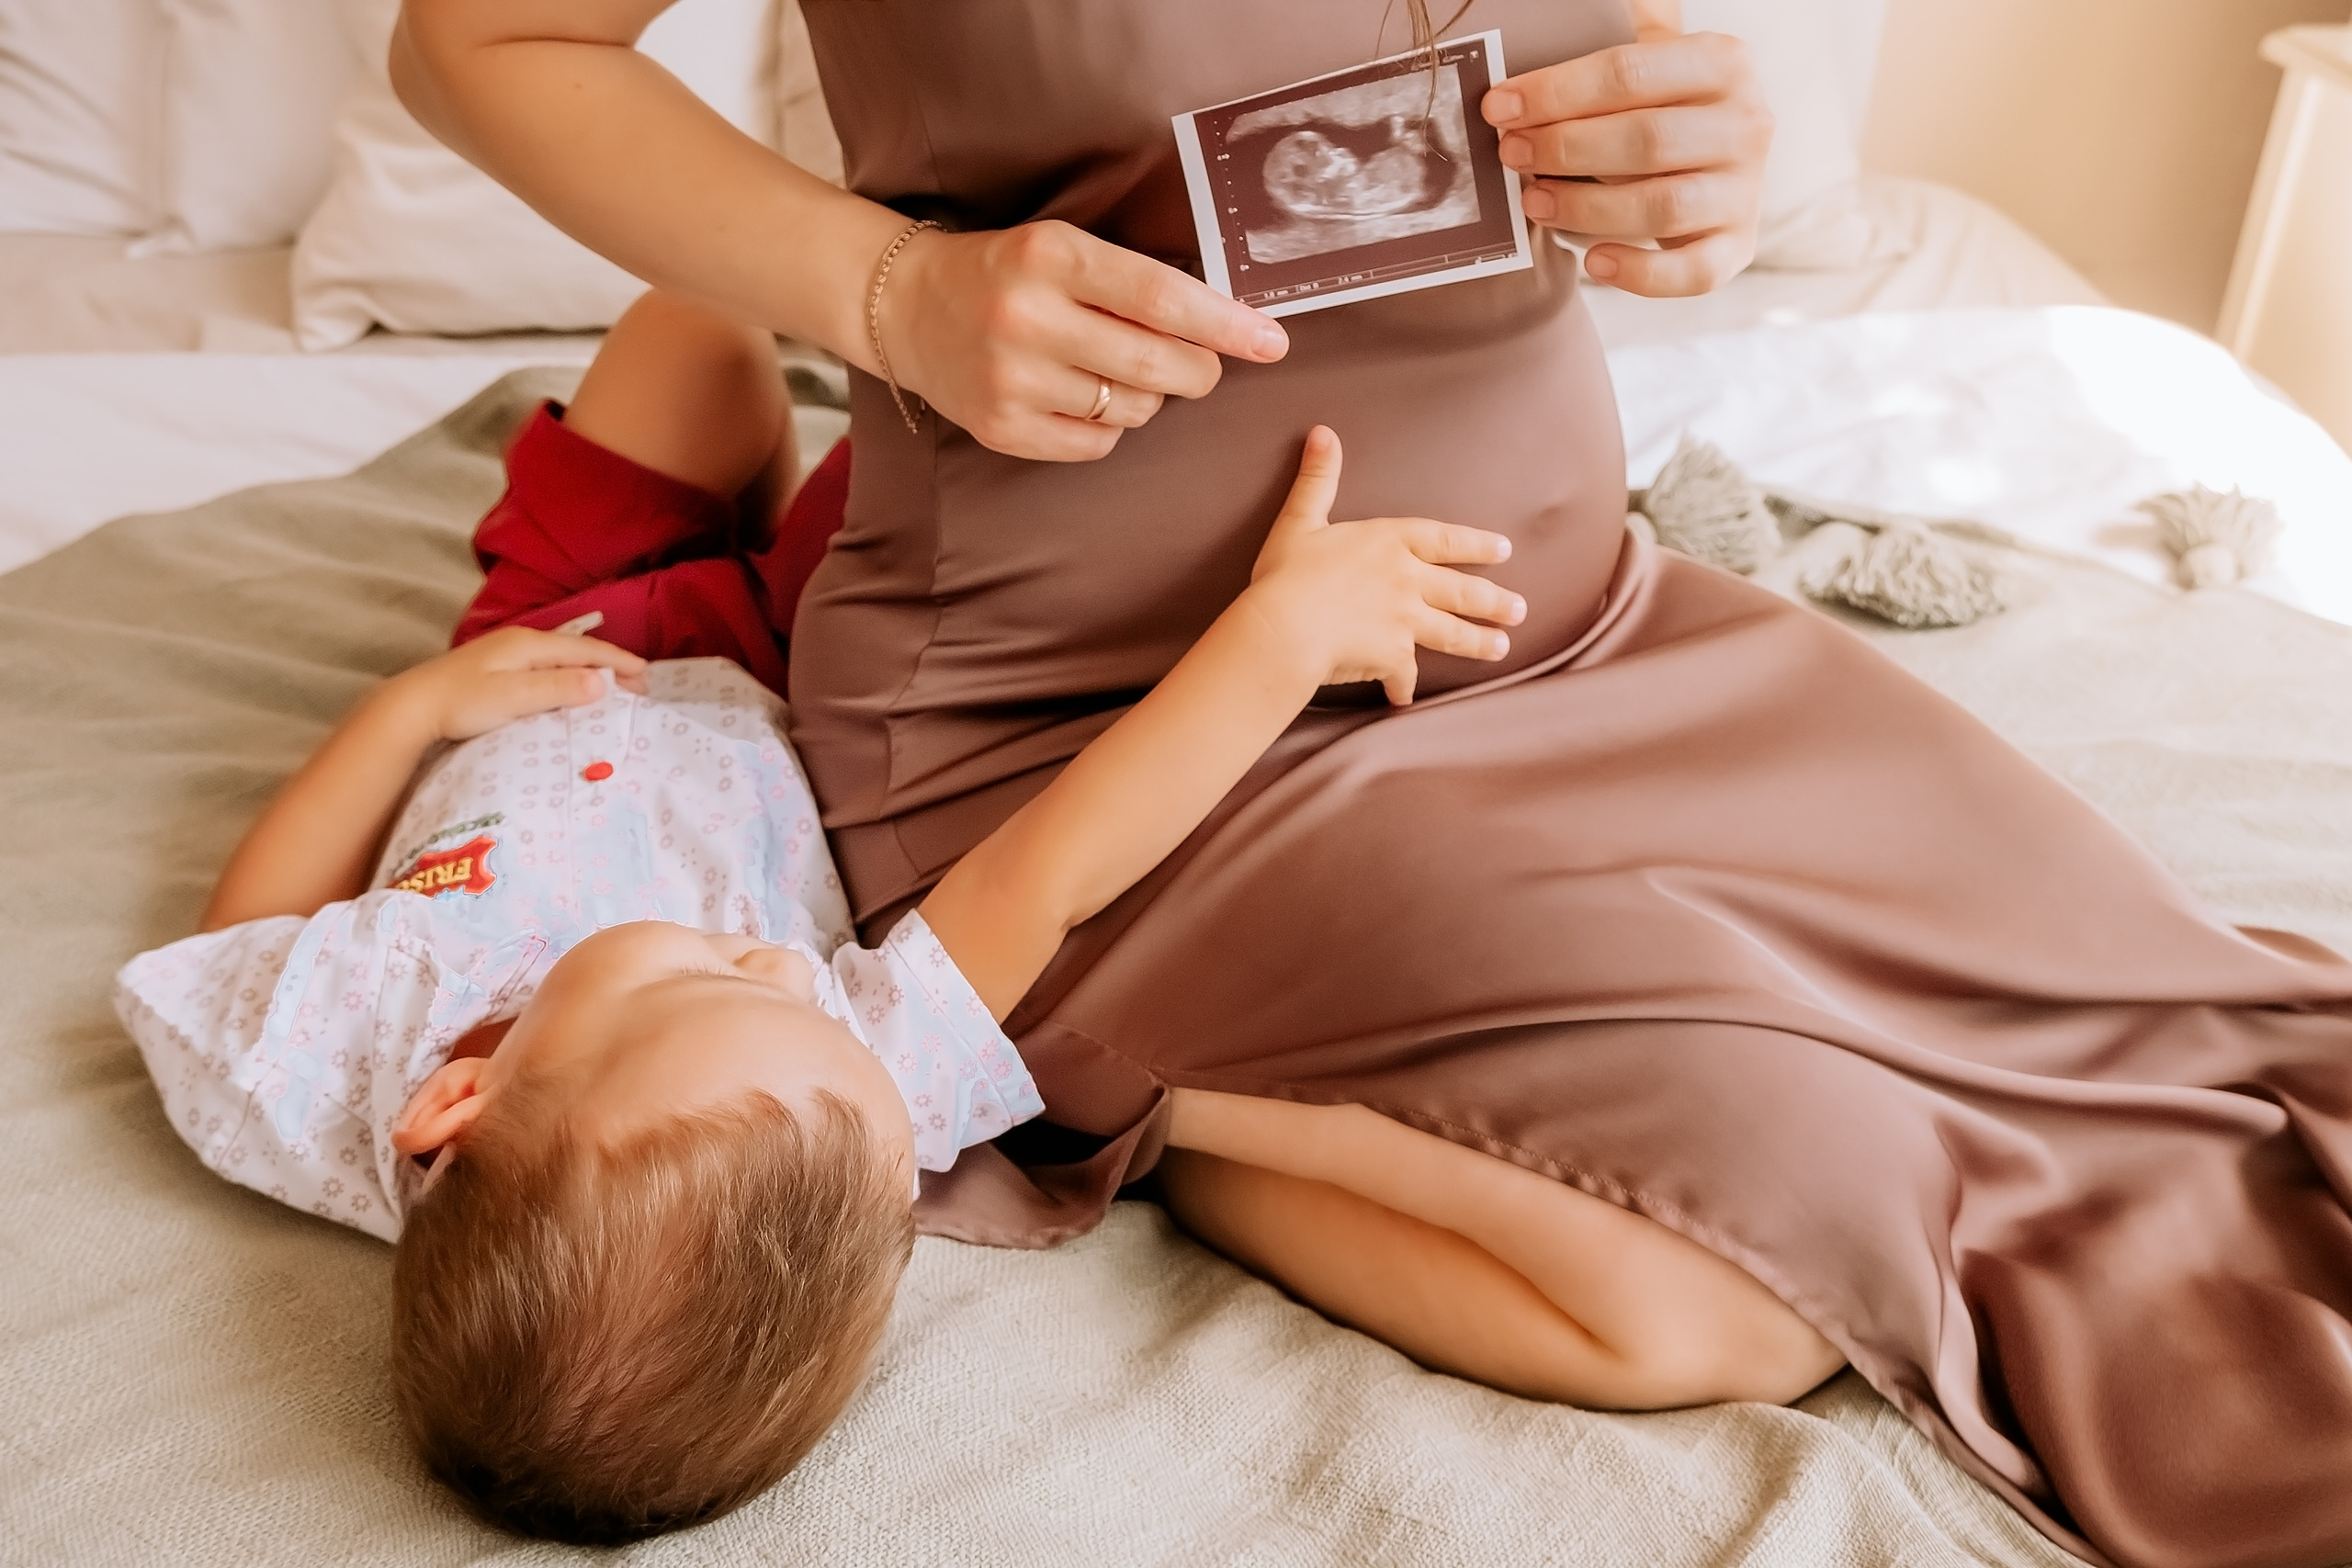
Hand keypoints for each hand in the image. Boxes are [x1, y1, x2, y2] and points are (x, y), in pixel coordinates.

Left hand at [389, 626, 649, 742]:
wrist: (412, 706)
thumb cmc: (460, 702)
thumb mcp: (512, 697)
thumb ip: (555, 688)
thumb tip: (601, 682)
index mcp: (528, 644)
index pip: (585, 649)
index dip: (618, 661)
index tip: (646, 677)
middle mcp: (521, 642)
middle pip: (577, 650)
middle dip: (610, 665)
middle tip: (638, 686)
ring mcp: (507, 653)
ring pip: (562, 659)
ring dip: (591, 671)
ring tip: (613, 688)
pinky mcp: (497, 668)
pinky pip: (547, 668)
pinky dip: (569, 677)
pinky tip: (572, 690)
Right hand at [882, 220, 1290, 462]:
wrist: (908, 306)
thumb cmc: (1007, 273)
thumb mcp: (1063, 248)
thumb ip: (1135, 281)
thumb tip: (1227, 324)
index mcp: (1051, 257)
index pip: (1160, 296)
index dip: (1224, 323)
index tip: (1272, 341)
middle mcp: (1027, 318)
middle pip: (1157, 365)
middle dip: (1199, 370)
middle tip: (1199, 365)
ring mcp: (1010, 380)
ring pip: (1134, 409)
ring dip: (1146, 396)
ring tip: (1109, 368)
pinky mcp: (1000, 428)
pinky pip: (1097, 443)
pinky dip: (1108, 425)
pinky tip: (1079, 396)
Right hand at [1247, 427, 1523, 705]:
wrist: (1286, 627)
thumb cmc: (1288, 574)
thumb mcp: (1300, 520)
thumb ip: (1318, 479)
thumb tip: (1322, 433)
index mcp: (1388, 543)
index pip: (1443, 540)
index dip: (1475, 544)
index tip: (1503, 550)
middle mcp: (1406, 581)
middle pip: (1461, 591)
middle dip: (1493, 600)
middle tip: (1520, 609)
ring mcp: (1405, 621)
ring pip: (1451, 632)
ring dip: (1478, 641)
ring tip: (1500, 647)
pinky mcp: (1393, 657)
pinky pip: (1403, 675)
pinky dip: (1403, 686)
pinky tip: (1404, 697)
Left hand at [1483, 0, 1771, 296]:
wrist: (1711, 158)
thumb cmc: (1657, 108)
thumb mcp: (1644, 64)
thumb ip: (1602, 57)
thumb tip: (1524, 74)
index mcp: (1722, 61)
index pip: (1629, 73)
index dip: (1556, 92)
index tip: (1498, 107)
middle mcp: (1745, 124)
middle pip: (1646, 140)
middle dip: (1564, 148)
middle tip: (1511, 153)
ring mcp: (1745, 190)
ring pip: (1661, 207)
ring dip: (1585, 208)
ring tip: (1534, 200)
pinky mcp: (1737, 245)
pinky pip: (1693, 273)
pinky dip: (1639, 273)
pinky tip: (1593, 260)